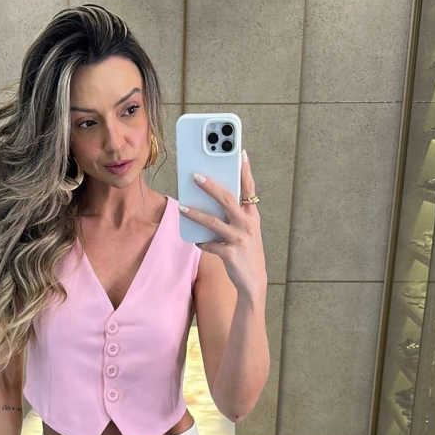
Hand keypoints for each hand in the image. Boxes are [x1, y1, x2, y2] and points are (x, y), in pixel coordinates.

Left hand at [180, 150, 266, 297]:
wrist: (253, 282)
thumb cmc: (246, 252)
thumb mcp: (246, 231)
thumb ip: (234, 215)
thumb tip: (211, 200)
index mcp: (252, 216)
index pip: (249, 189)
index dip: (245, 170)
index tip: (240, 152)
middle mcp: (247, 225)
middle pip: (227, 199)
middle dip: (210, 186)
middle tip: (195, 175)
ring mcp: (239, 239)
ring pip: (213, 221)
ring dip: (195, 213)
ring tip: (181, 207)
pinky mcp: (230, 254)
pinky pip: (209, 244)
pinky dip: (201, 242)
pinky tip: (196, 240)